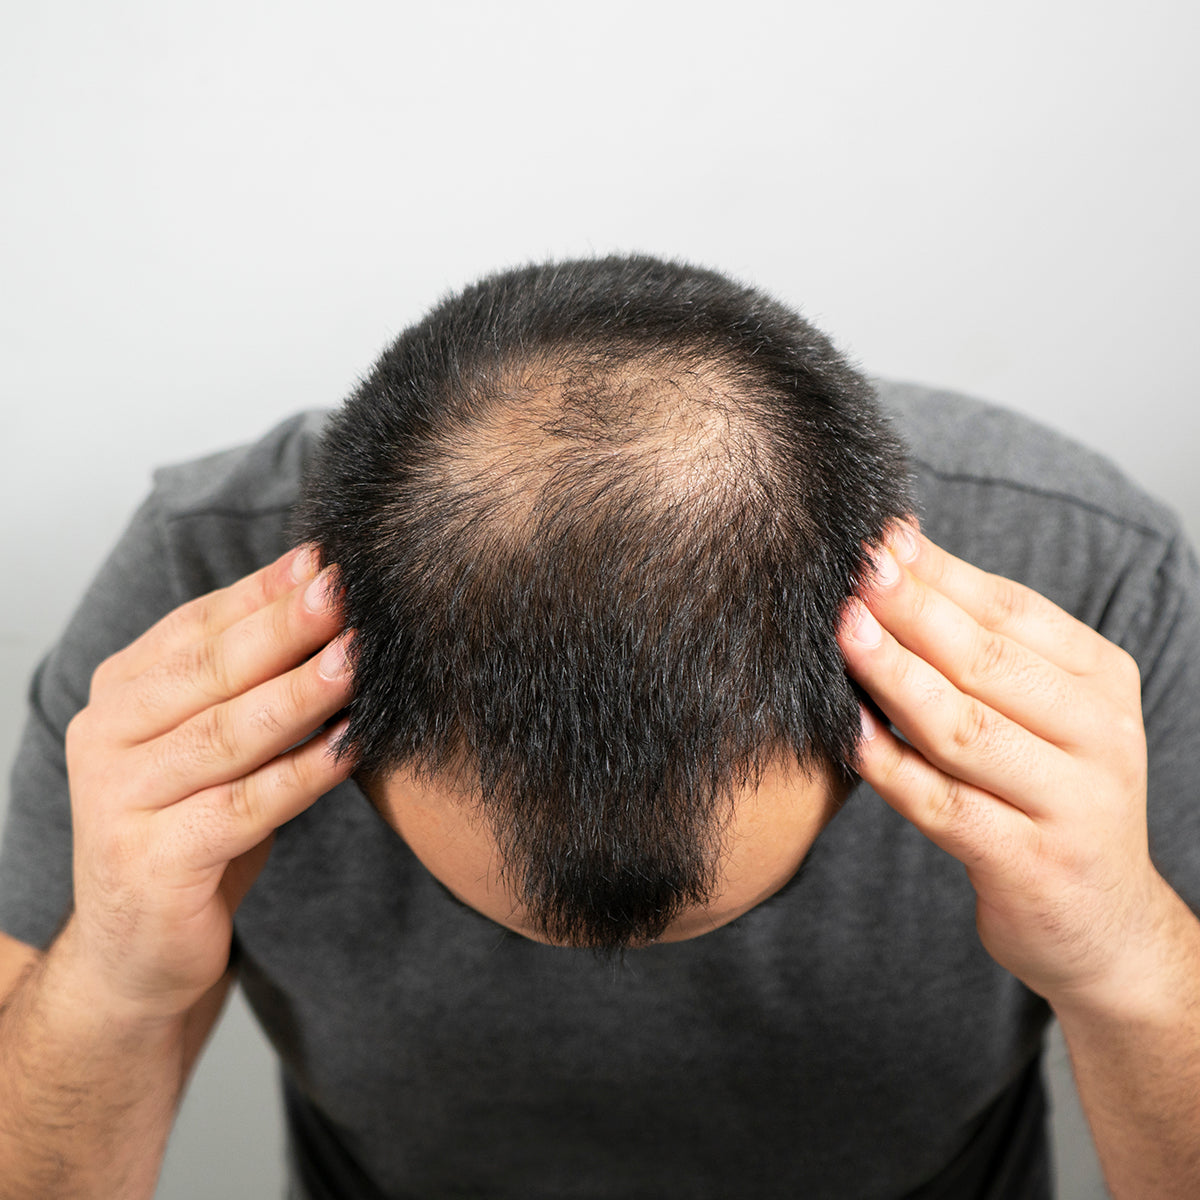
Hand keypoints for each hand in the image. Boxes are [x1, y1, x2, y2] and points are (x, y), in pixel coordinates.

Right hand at [63, 546, 355, 1020]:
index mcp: (122, 692)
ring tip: (355, 661)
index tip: (328, 560)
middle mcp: (107, 737)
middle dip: (284, 628)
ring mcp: (120, 801)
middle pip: (209, 671)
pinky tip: (347, 748)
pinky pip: (240, 809)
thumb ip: (252, 677)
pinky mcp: (150, 863)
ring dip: (297, 694)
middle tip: (344, 592)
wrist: (137, 950)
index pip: (199, 626)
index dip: (265, 592)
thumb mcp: (218, 741)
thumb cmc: (194, 828)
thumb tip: (323, 589)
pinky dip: (299, 777)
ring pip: (224, 735)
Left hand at [837, 524, 1170, 1009]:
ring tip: (844, 636)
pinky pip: (947, 807)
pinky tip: (850, 737)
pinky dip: (894, 769)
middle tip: (852, 575)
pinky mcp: (1031, 864)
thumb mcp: (1038, 713)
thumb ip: (980, 646)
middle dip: (911, 612)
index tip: (877, 540)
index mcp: (1100, 681)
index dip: (938, 573)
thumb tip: (896, 555)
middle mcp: (1099, 736)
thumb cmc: (1047, 796)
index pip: (1011, 611)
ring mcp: (1071, 804)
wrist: (1106, 924)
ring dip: (896, 678)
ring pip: (965, 729)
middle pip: (987, 661)